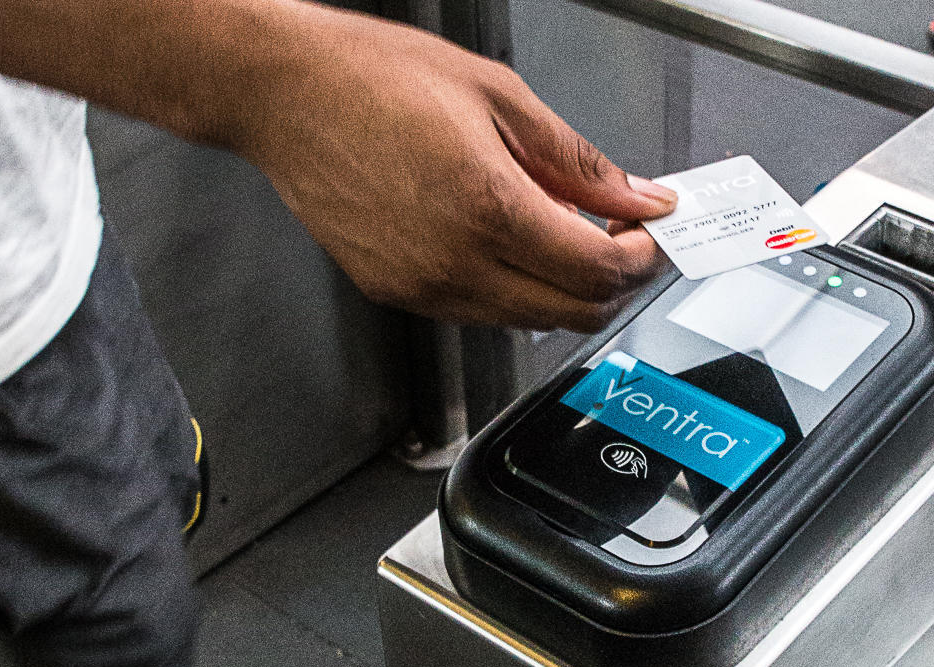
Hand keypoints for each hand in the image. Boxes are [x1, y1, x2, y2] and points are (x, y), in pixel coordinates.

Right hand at [238, 7, 676, 332]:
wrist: (283, 95)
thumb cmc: (373, 79)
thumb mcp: (499, 97)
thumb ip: (576, 159)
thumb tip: (635, 195)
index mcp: (486, 207)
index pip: (597, 270)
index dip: (640, 257)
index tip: (649, 232)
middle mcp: (453, 263)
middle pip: (571, 312)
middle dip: (614, 282)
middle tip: (623, 239)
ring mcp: (420, 287)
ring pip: (525, 320)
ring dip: (563, 289)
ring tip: (565, 231)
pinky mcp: (393, 293)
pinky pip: (477, 311)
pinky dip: (512, 290)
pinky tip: (510, 241)